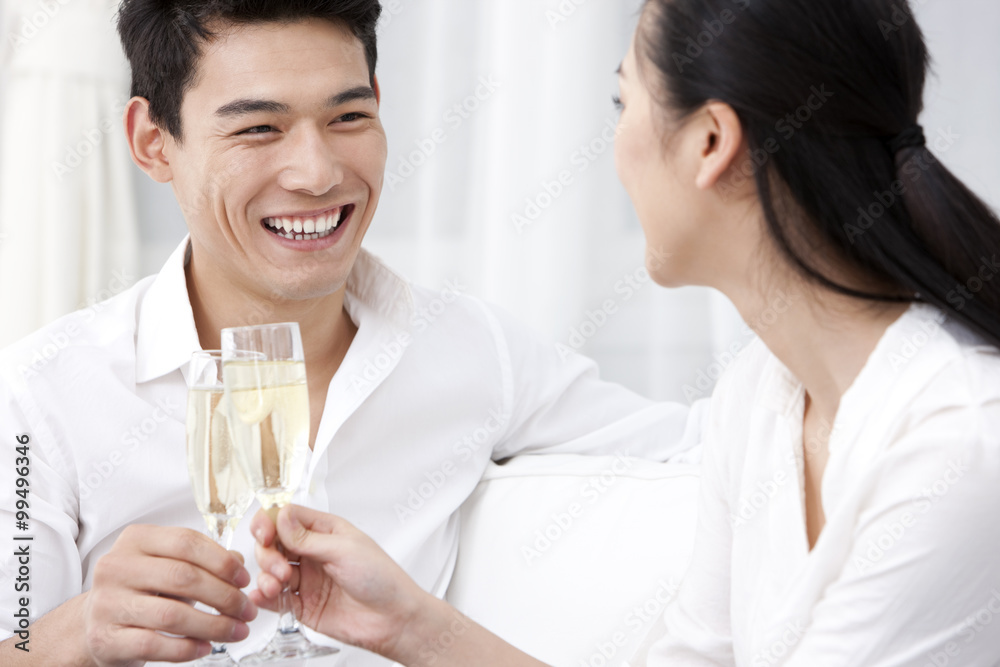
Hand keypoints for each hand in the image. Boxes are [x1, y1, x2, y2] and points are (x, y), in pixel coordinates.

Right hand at [82, 524, 257, 665]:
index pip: (186, 542)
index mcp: (136, 539)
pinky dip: (186, 649)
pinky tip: (205, 647)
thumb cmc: (142, 591)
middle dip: (225, 596)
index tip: (245, 579)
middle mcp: (116, 566)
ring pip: (172, 615)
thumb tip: (240, 563)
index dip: (222, 561)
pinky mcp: (103, 638)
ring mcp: (107, 603)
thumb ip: (204, 561)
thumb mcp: (169, 566)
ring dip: (213, 626)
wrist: (94, 624)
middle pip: (183, 577)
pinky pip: (153, 644)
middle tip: (247, 610)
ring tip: (236, 631)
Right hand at [249, 505, 430, 657]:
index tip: (265, 534)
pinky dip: (264, 597)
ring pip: (271, 570)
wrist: (393, 619)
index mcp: (326, 531)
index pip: (287, 518)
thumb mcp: (344, 550)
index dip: (270, 523)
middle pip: (274, 544)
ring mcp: (307, 579)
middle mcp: (313, 553)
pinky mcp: (303, 604)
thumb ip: (308, 538)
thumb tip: (281, 516)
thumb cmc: (382, 578)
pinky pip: (275, 598)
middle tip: (280, 567)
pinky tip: (263, 597)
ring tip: (278, 584)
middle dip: (268, 553)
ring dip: (266, 575)